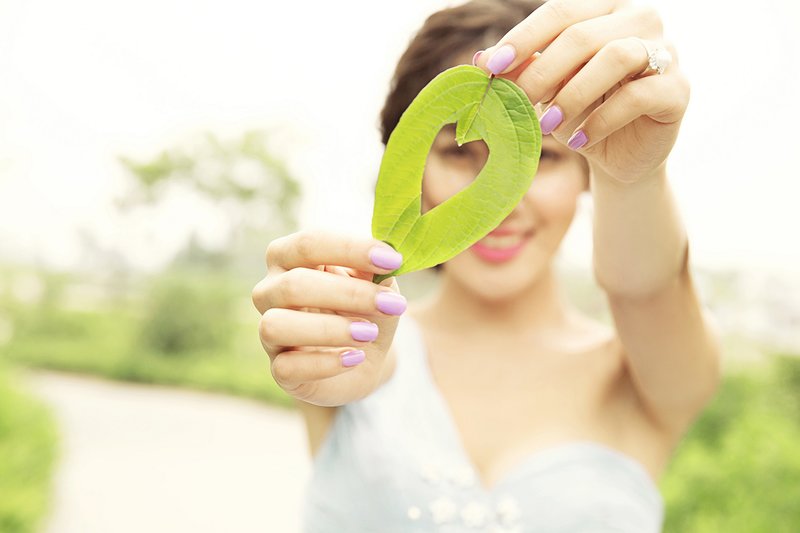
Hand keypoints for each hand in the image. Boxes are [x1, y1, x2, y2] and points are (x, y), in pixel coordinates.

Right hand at [251, 231, 405, 406]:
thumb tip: (384, 262)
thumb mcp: (378, 286)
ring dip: (329, 329)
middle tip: (391, 304)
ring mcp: (269, 333)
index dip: (350, 249)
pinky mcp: (279, 370)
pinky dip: (324, 363)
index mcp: (289, 258)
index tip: (393, 260)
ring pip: (276, 325)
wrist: (364, 359)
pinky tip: (355, 358)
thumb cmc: (365, 310)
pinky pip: (285, 367)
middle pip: (294, 284)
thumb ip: (378, 272)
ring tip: (368, 333)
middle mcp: (270, 291)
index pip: (308, 243)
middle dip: (348, 293)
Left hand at [475, 0, 688, 182]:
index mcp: (606, 9)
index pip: (560, 12)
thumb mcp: (547, 89)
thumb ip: (524, 70)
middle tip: (515, 99)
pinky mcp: (678, 90)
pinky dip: (602, 120)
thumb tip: (482, 61)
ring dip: (573, 93)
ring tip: (545, 123)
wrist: (619, 154)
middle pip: (585, 34)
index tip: (490, 66)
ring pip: (618, 57)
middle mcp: (640, 20)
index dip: (523, 38)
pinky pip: (639, 96)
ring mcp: (666, 52)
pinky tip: (579, 140)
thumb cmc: (581, 111)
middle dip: (543, 69)